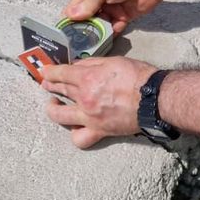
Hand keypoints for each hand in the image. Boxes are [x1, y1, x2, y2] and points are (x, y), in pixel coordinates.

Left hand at [42, 57, 157, 147]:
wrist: (154, 98)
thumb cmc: (138, 76)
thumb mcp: (114, 61)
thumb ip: (91, 63)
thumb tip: (76, 65)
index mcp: (88, 78)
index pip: (60, 74)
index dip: (49, 72)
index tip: (44, 71)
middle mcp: (84, 98)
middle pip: (59, 91)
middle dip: (50, 85)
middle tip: (47, 83)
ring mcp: (89, 117)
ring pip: (60, 116)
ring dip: (53, 109)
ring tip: (53, 105)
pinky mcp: (99, 131)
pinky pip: (79, 138)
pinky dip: (74, 133)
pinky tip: (74, 126)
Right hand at [63, 0, 168, 32]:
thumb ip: (87, 2)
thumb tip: (71, 15)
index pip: (76, 3)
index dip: (70, 16)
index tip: (65, 30)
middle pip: (87, 15)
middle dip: (83, 26)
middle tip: (78, 39)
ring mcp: (113, 7)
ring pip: (100, 23)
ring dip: (96, 31)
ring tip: (91, 42)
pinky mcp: (124, 16)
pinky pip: (114, 27)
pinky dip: (110, 33)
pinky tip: (106, 39)